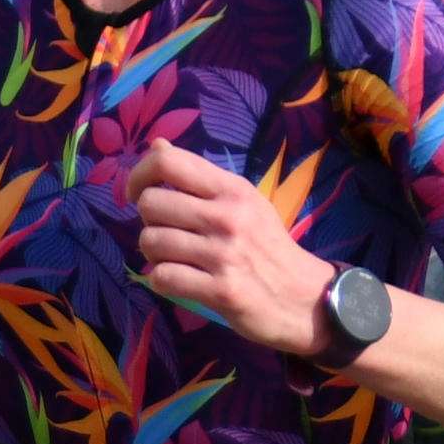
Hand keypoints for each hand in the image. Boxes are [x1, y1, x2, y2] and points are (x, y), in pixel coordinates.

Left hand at [126, 142, 330, 354]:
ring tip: (174, 258)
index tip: (138, 194)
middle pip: (151, 203)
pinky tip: (179, 280)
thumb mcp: (244, 202)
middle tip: (166, 233)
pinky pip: (163, 277)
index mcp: (232, 190)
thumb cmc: (268, 247)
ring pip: (151, 241)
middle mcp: (227, 217)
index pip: (168, 162)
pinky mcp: (221, 291)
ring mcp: (224, 255)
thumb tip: (157, 145)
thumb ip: (200, 177)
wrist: (305, 298)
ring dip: (154, 253)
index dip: (139, 175)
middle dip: (148, 221)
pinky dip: (163, 280)